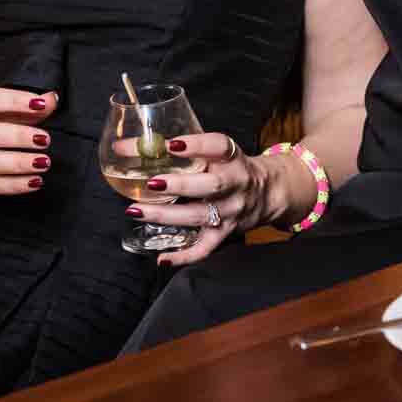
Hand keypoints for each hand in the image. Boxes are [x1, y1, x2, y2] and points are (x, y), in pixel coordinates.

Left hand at [126, 131, 279, 265]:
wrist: (268, 192)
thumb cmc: (234, 168)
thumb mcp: (221, 153)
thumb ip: (190, 149)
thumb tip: (133, 145)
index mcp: (233, 159)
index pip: (219, 147)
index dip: (197, 145)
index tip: (172, 144)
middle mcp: (235, 184)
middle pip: (211, 185)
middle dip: (179, 185)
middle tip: (151, 182)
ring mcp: (230, 211)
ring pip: (199, 216)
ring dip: (166, 215)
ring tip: (137, 210)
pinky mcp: (225, 233)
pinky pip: (205, 248)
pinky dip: (184, 256)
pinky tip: (162, 257)